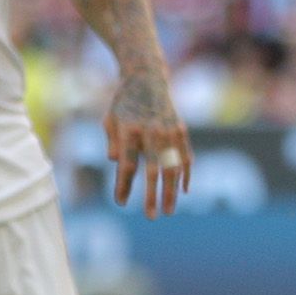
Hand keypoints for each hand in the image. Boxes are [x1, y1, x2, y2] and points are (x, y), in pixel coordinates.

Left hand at [105, 67, 191, 217]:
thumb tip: (118, 163)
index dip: (124, 185)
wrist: (146, 77)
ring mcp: (169, 131)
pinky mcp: (181, 130)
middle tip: (152, 217)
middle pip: (154, 170)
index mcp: (130, 130)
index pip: (128, 165)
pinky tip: (184, 190)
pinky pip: (186, 157)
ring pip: (173, 167)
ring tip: (169, 210)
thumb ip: (113, 142)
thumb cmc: (123, 103)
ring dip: (172, 192)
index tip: (121, 203)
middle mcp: (152, 132)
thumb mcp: (110, 120)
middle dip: (153, 196)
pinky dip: (185, 174)